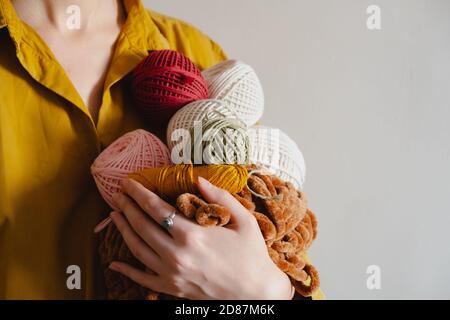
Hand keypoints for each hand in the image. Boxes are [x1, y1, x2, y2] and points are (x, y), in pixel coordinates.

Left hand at [109, 177, 292, 299]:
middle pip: (141, 225)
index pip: (156, 208)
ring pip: (137, 249)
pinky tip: (114, 263)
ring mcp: (171, 274)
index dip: (139, 193)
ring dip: (122, 229)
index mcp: (192, 234)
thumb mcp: (244, 220)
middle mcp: (176, 254)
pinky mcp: (172, 288)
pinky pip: (142, 279)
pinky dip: (126, 271)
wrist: (256, 293)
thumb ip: (220, 197)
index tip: (128, 183)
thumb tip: (198, 178)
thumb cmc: (252, 255)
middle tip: (117, 194)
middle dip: (127, 207)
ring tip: (114, 215)